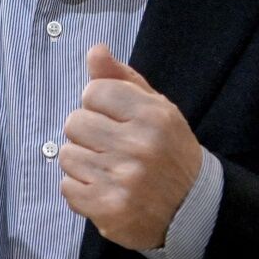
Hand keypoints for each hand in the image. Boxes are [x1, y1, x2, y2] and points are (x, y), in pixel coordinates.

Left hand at [58, 44, 201, 250]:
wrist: (192, 208)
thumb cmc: (167, 151)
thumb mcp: (155, 109)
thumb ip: (122, 79)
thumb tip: (95, 51)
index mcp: (153, 115)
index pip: (93, 92)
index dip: (99, 106)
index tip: (116, 121)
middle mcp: (139, 146)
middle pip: (74, 122)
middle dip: (89, 134)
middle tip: (113, 148)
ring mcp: (123, 179)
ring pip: (67, 155)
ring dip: (84, 163)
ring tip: (111, 170)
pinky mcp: (108, 208)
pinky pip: (66, 187)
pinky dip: (81, 190)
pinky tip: (106, 189)